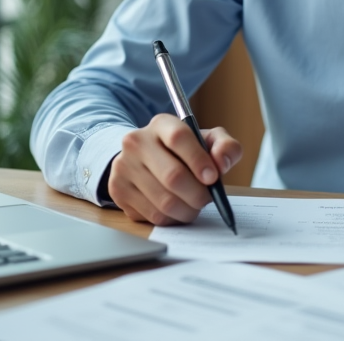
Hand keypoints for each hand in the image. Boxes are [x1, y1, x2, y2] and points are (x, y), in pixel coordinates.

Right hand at [106, 114, 241, 224]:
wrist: (145, 159)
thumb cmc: (183, 151)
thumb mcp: (207, 141)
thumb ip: (225, 146)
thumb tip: (222, 163)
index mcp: (161, 124)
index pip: (179, 138)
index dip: (199, 161)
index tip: (213, 178)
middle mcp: (136, 142)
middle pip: (172, 176)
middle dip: (198, 194)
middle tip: (207, 198)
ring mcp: (124, 167)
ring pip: (164, 201)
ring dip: (187, 210)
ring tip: (194, 204)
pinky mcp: (118, 191)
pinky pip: (153, 216)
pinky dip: (172, 218)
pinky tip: (176, 208)